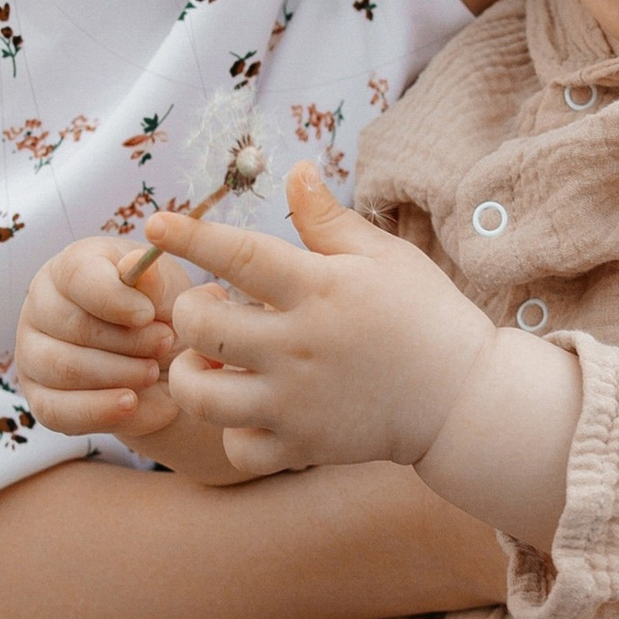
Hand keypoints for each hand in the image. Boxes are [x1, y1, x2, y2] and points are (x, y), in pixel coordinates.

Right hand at [13, 233, 262, 485]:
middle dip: (129, 341)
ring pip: (66, 369)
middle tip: (165, 343)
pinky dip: (99, 410)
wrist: (163, 365)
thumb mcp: (166, 292)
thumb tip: (131, 266)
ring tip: (153, 371)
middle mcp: (41, 307)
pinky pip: (58, 411)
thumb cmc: (160, 315)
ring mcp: (32, 354)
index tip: (148, 314)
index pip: (77, 276)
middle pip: (75, 327)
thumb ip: (152, 281)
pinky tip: (130, 403)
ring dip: (120, 374)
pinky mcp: (39, 398)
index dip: (114, 298)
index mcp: (69, 268)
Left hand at [154, 163, 503, 477]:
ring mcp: (296, 404)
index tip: (155, 223)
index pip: (239, 255)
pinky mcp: (301, 447)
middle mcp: (299, 348)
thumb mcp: (383, 256)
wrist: (462, 399)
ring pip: (201, 394)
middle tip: (213, 304)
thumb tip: (294, 169)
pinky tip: (248, 408)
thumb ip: (328, 218)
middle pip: (201, 326)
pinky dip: (233, 430)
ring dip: (193, 371)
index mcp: (319, 290)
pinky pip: (237, 448)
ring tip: (214, 359)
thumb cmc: (423, 315)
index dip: (191, 235)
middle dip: (189, 308)